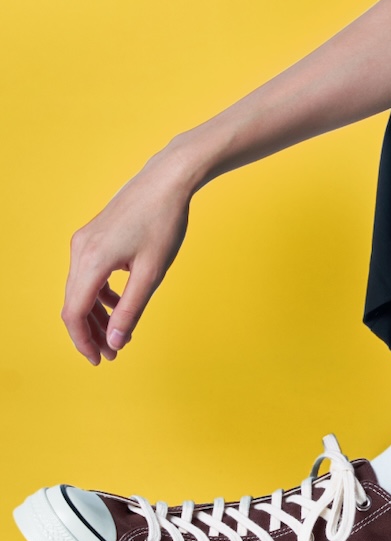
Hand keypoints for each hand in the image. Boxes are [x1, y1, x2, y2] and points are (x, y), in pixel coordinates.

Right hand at [62, 158, 190, 364]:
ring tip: (118, 334)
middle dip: (92, 331)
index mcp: (92, 261)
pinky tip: (120, 303)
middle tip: (112, 354)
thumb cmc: (164, 223)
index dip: (83, 340)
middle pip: (75, 303)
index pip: (74, 312)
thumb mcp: (152, 273)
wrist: (167, 180)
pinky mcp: (93, 236)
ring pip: (81, 289)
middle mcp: (80, 250)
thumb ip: (132, 309)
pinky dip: (101, 294)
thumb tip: (115, 340)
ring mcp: (84, 241)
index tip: (99, 360)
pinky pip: (89, 274)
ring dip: (97, 314)